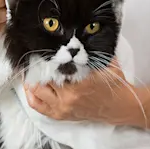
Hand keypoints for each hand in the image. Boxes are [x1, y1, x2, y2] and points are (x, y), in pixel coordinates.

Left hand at [24, 60, 146, 126]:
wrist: (120, 107)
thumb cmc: (114, 84)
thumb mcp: (107, 62)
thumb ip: (92, 50)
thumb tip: (78, 33)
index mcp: (79, 82)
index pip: (52, 67)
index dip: (44, 57)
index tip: (40, 49)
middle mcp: (68, 97)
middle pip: (41, 79)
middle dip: (36, 68)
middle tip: (33, 58)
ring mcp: (63, 108)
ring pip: (36, 92)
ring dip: (31, 80)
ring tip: (30, 70)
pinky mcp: (61, 115)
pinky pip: (38, 107)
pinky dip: (31, 96)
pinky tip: (30, 86)